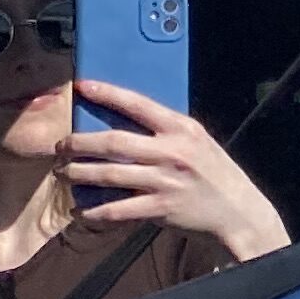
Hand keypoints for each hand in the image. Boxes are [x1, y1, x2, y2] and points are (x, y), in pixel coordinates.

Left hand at [69, 82, 290, 262]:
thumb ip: (167, 132)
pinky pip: (118, 209)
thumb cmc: (215, 173)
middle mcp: (172, 152)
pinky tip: (81, 210)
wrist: (238, 211)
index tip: (81, 86)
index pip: (138, 104)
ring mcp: (165, 181)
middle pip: (114, 142)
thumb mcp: (198, 141)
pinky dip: (94, 211)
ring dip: (79, 174)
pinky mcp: (161, 208)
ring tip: (63, 173)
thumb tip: (126, 122)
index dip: (107, 94)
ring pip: (109, 174)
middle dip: (80, 143)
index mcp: (182, 128)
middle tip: (61, 146)